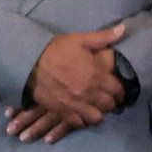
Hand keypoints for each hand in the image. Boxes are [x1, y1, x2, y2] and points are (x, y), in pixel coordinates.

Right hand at [9, 27, 124, 140]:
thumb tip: (123, 29)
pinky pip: (77, 122)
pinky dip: (82, 120)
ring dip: (98, 113)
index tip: (119, 91)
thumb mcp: (80, 40)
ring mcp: (74, 103)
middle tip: (108, 99)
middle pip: (109, 105)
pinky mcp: (60, 110)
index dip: (121, 91)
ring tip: (96, 108)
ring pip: (96, 117)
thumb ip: (104, 37)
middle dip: (112, 103)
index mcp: (96, 76)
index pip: (118, 90)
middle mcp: (88, 92)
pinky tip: (81, 113)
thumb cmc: (55, 50)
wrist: (27, 62)